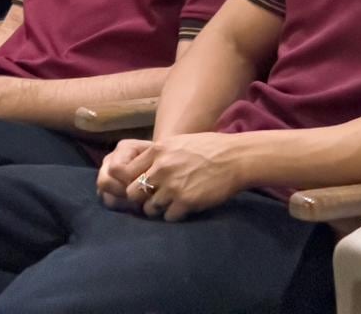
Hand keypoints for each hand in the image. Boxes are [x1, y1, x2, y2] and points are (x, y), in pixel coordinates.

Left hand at [99, 133, 246, 221]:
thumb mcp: (177, 143)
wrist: (235, 158)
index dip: (131, 181)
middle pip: (133, 193)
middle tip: (151, 199)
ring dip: (157, 209)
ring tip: (169, 205)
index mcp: (156, 151)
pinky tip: (182, 209)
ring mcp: (173, 186)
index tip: (140, 186)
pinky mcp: (187, 202)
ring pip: (149, 208)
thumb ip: (157, 155)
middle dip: (140, 198)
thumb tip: (141, 169)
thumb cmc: (208, 148)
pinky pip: (169, 217)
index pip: (126, 172)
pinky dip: (173, 215)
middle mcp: (161, 168)